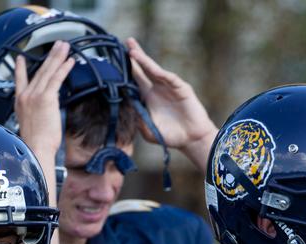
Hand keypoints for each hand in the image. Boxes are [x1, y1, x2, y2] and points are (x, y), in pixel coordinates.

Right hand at [14, 40, 74, 164]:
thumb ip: (35, 115)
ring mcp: (35, 96)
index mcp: (20, 103)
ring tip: (65, 46)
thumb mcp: (30, 126)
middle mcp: (25, 96)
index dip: (20, 69)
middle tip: (56, 45)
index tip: (19, 59)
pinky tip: (70, 61)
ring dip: (58, 57)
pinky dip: (64, 68)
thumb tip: (44, 114)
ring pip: (48, 72)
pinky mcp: (46, 98)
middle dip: (49, 57)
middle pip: (39, 72)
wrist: (35, 150)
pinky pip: (56, 79)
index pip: (19, 81)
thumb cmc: (35, 145)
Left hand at [126, 37, 216, 167]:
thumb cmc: (169, 136)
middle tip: (126, 41)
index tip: (114, 59)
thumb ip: (136, 119)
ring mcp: (169, 87)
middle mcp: (157, 89)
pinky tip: (152, 68)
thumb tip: (123, 107)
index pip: (135, 79)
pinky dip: (160, 73)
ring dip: (144, 60)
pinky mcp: (181, 88)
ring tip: (133, 51)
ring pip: (154, 70)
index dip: (127, 69)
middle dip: (135, 55)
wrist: (190, 140)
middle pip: (144, 68)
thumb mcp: (147, 129)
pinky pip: (169, 78)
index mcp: (148, 97)